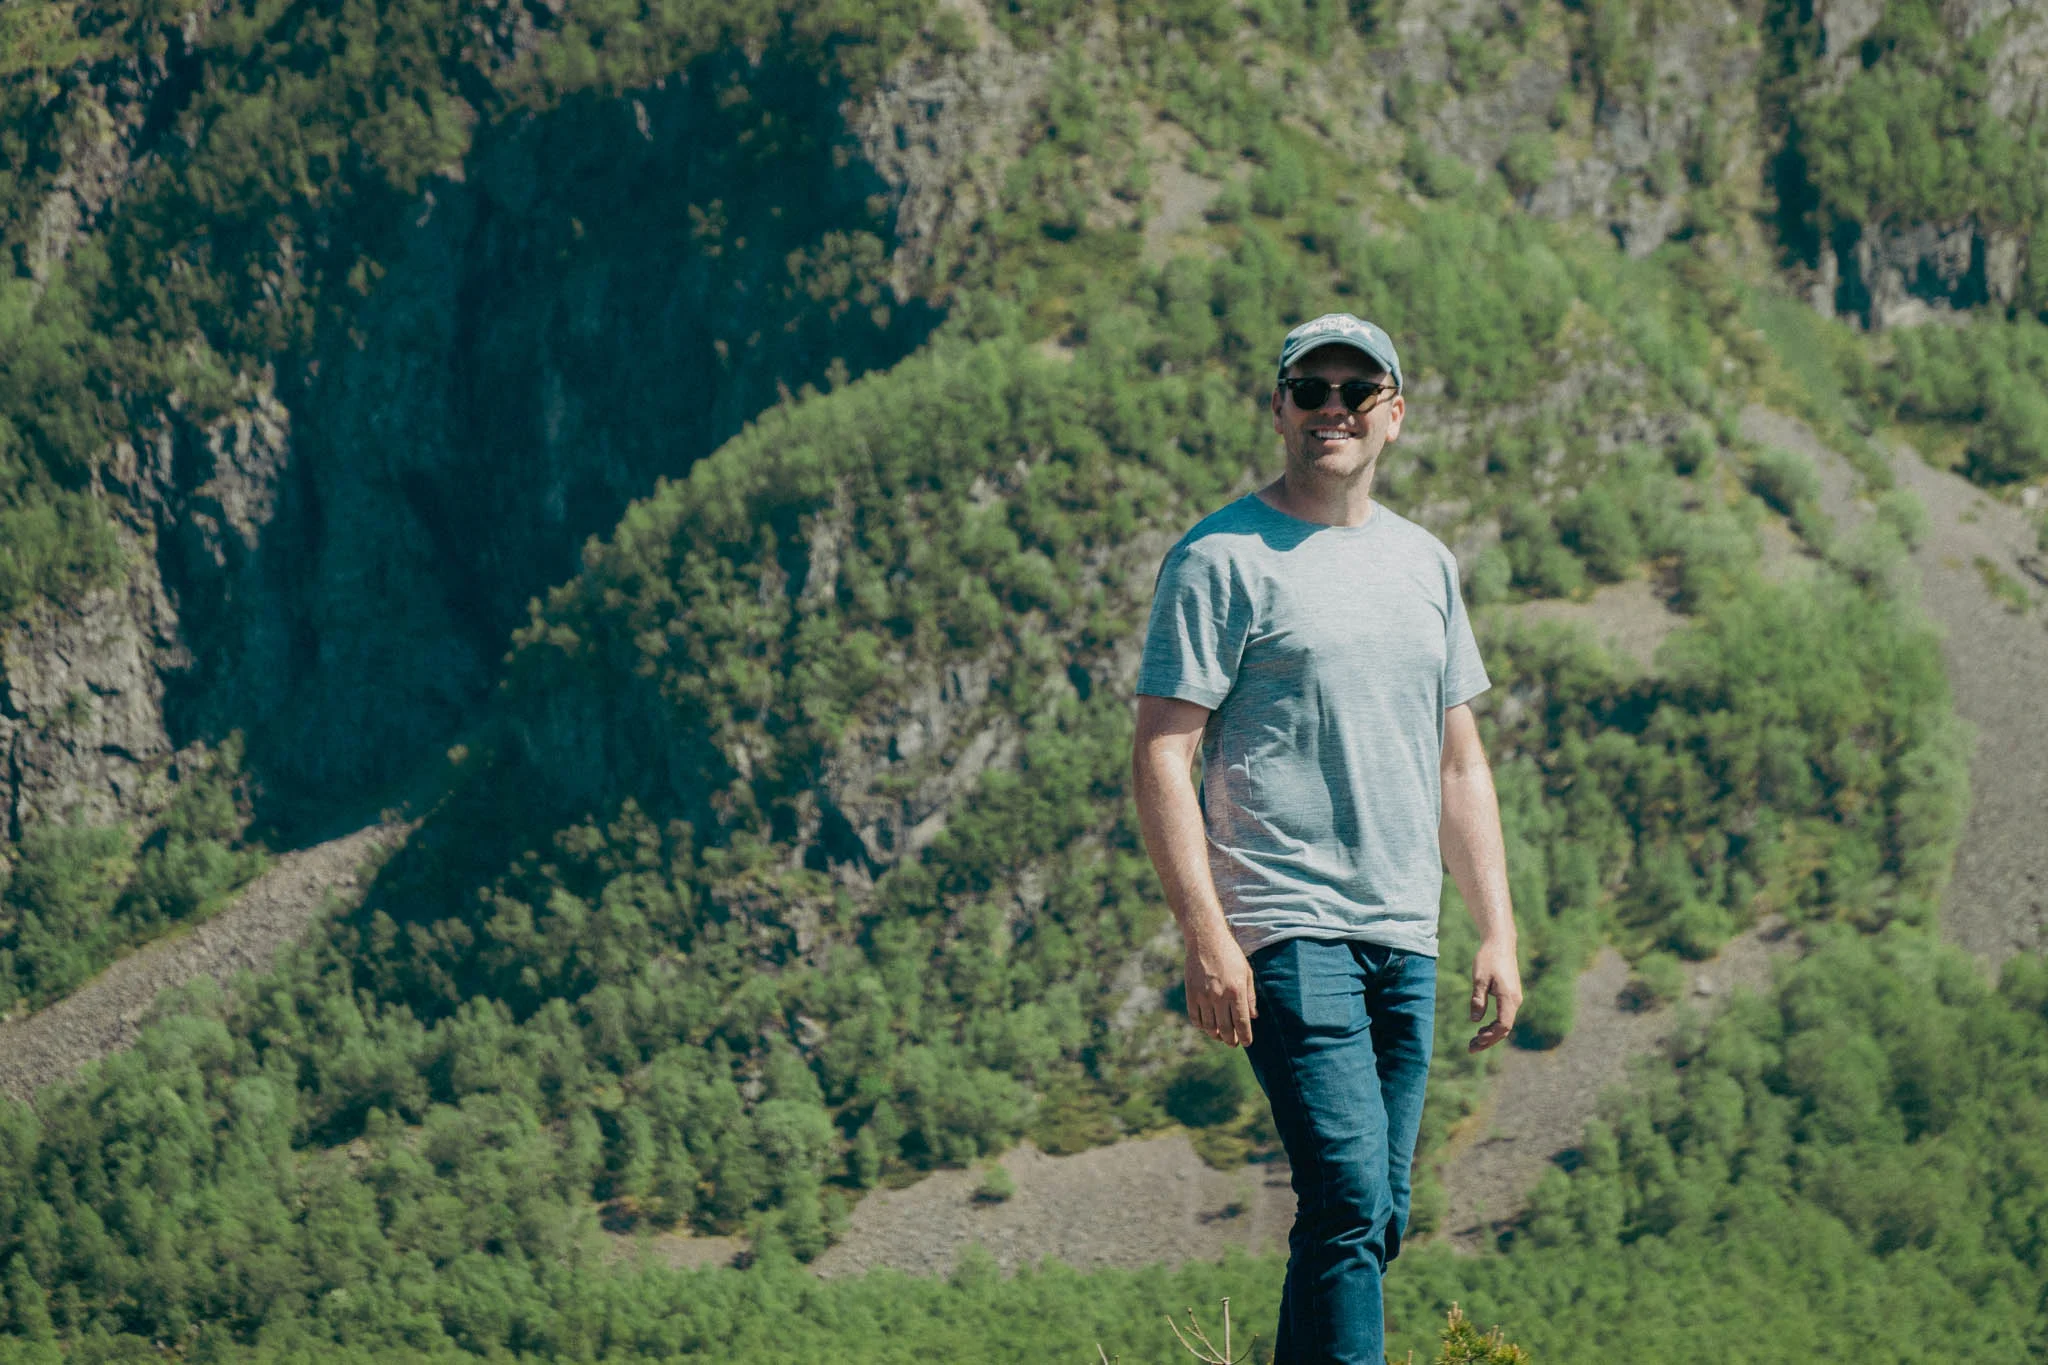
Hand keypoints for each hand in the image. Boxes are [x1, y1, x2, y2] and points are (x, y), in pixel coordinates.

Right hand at [1183, 926, 1256, 1046]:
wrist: (1206, 939)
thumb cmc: (1230, 955)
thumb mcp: (1246, 973)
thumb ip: (1250, 996)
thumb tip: (1253, 1017)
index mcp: (1236, 991)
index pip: (1241, 1022)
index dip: (1245, 1036)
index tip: (1247, 1043)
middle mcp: (1219, 996)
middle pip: (1225, 1028)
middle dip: (1231, 1040)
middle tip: (1233, 1043)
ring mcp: (1203, 995)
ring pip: (1209, 1026)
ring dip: (1215, 1035)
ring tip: (1220, 1036)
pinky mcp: (1191, 993)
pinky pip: (1195, 1017)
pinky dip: (1201, 1025)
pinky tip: (1206, 1026)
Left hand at [1468, 936, 1521, 1052]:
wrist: (1500, 943)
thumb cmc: (1488, 958)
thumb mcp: (1479, 979)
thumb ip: (1478, 1000)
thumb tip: (1475, 1020)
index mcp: (1509, 998)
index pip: (1503, 1025)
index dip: (1490, 1036)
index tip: (1476, 1041)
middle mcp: (1515, 1000)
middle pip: (1505, 1029)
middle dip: (1488, 1040)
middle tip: (1470, 1049)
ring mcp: (1515, 998)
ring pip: (1505, 1023)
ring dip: (1490, 1034)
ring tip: (1473, 1041)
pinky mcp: (1511, 995)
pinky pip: (1505, 1016)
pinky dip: (1494, 1025)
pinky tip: (1481, 1028)